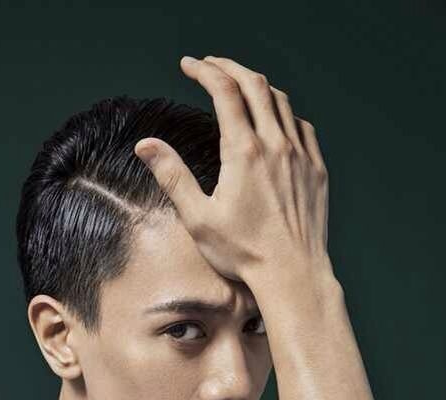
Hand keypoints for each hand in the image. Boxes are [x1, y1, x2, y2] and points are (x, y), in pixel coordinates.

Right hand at [134, 55, 331, 284]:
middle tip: (211, 64)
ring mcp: (301, 156)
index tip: (189, 64)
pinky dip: (284, 112)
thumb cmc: (244, 251)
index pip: (224, 91)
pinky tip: (276, 120)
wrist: (293, 273)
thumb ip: (172, 176)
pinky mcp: (316, 170)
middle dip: (230, 67)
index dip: (204, 71)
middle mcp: (276, 145)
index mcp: (244, 152)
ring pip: (282, 101)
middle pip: (255, 85)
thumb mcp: (198, 217)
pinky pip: (302, 126)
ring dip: (258, 86)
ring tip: (239, 85)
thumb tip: (146, 145)